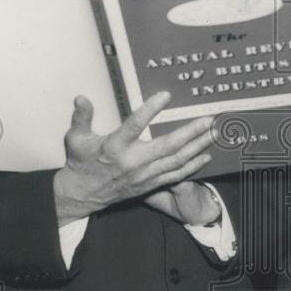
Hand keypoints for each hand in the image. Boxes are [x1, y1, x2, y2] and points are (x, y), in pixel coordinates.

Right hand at [53, 91, 214, 223]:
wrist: (83, 195)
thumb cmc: (81, 163)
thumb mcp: (76, 138)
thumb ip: (81, 117)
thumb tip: (81, 98)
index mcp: (115, 147)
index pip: (135, 125)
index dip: (150, 109)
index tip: (166, 95)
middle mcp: (133, 162)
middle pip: (168, 146)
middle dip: (191, 132)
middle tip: (209, 120)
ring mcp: (144, 175)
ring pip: (176, 160)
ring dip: (198, 146)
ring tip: (214, 133)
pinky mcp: (151, 184)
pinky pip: (176, 175)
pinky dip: (193, 166)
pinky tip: (206, 155)